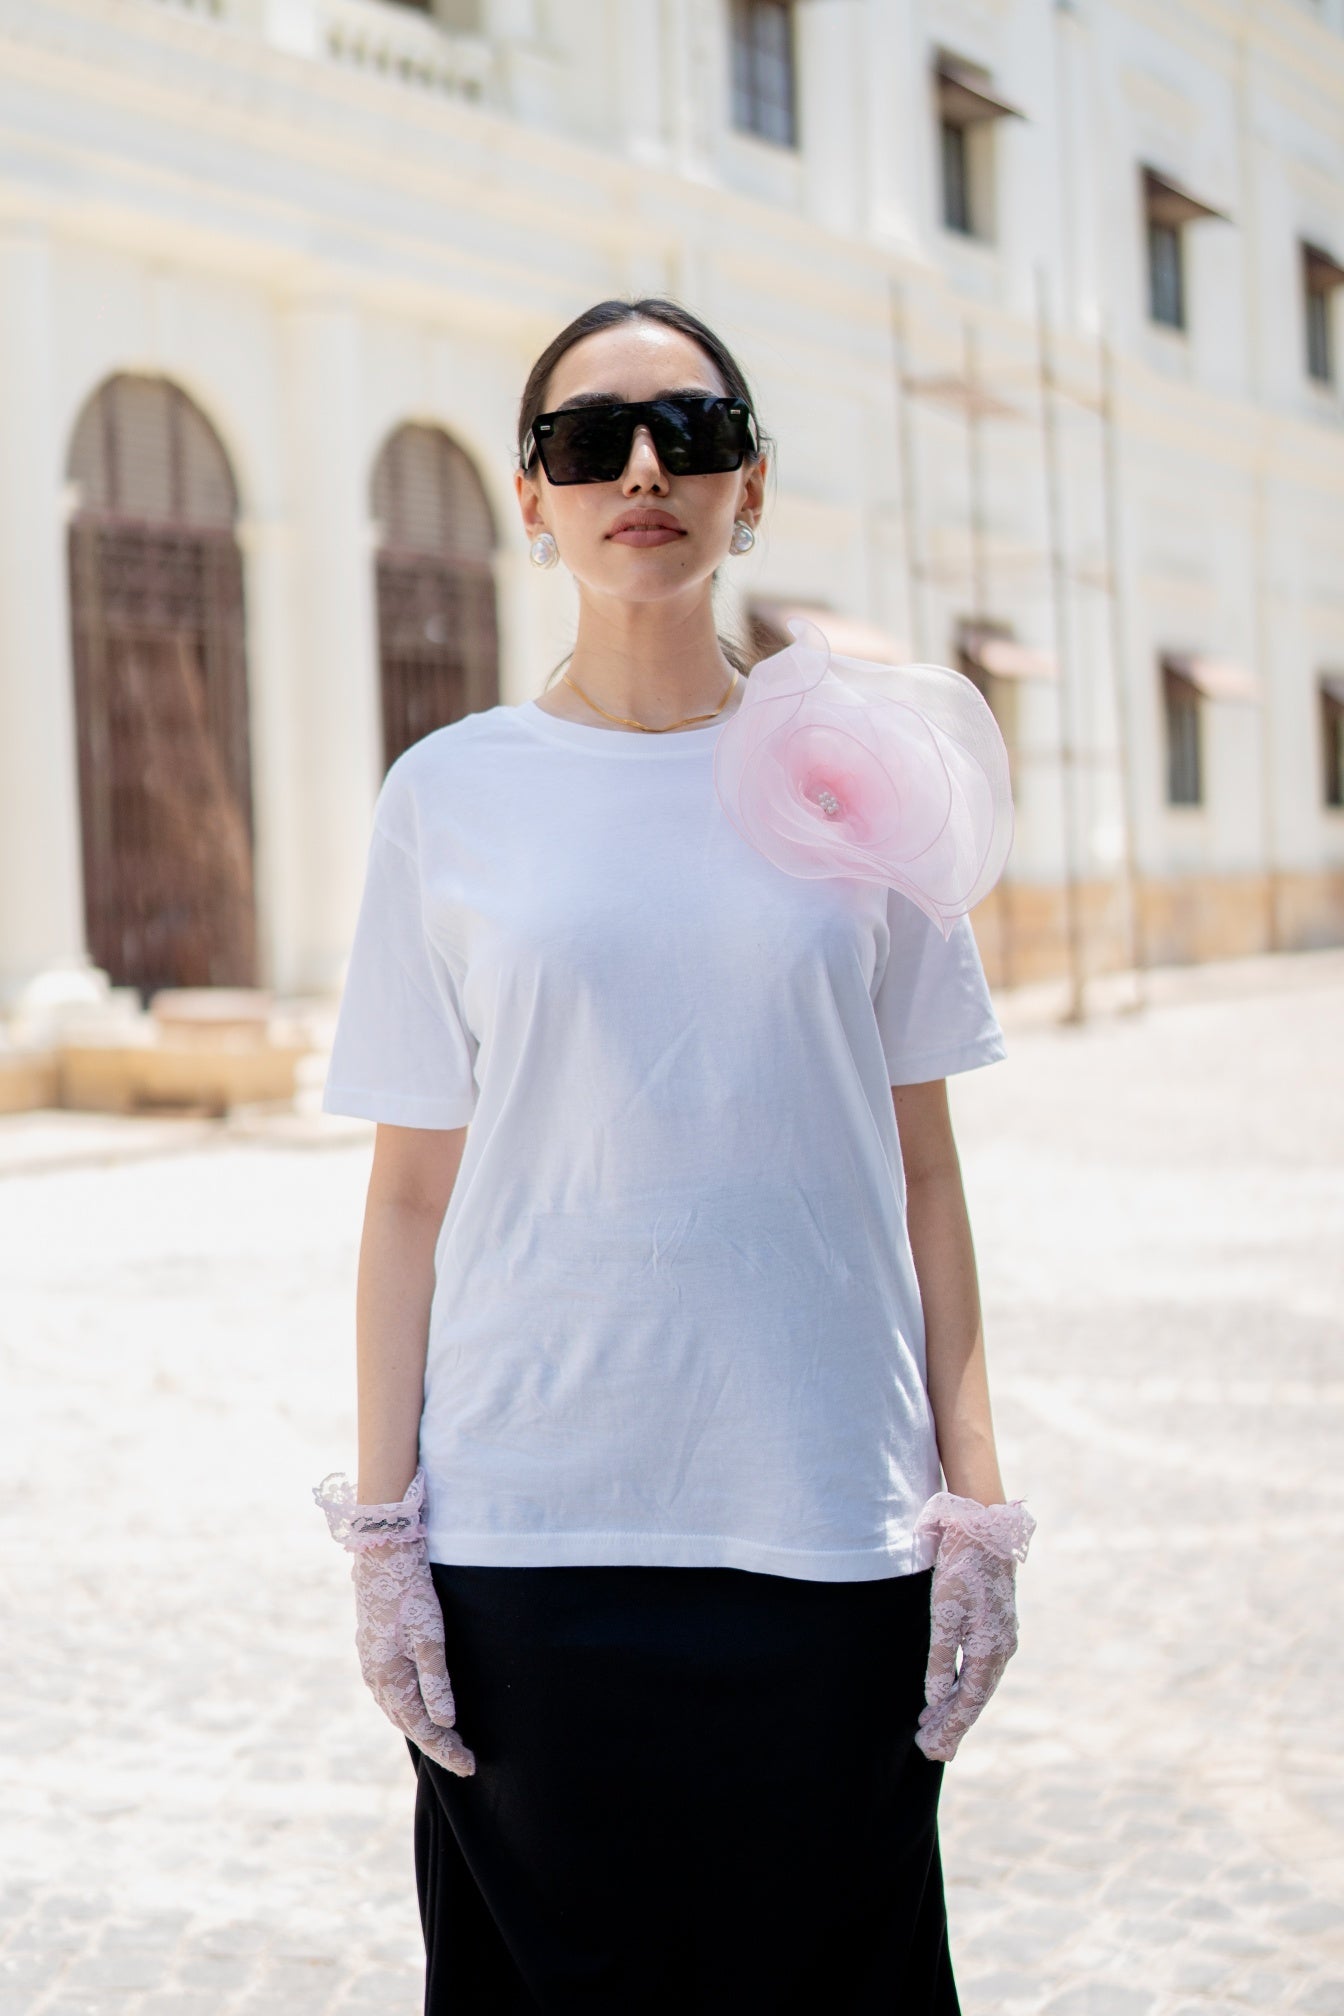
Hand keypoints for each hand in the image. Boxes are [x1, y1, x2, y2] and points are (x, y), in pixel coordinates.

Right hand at [313, 1467, 475, 1776]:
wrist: (383, 1554)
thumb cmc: (411, 1593)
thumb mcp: (430, 1636)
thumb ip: (436, 1681)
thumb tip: (446, 1722)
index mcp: (389, 1679)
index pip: (423, 1728)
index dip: (447, 1750)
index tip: (470, 1766)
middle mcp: (376, 1678)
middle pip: (408, 1724)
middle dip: (437, 1744)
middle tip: (465, 1760)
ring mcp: (371, 1665)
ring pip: (397, 1711)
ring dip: (421, 1729)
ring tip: (447, 1743)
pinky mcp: (372, 1651)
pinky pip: (390, 1694)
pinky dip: (407, 1710)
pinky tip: (418, 1709)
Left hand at [912, 1492, 1035, 1763]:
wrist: (984, 1529)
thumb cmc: (962, 1569)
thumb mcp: (945, 1612)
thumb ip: (942, 1657)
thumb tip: (936, 1697)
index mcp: (990, 1650)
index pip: (969, 1702)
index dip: (950, 1727)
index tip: (930, 1748)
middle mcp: (1001, 1650)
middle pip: (976, 1700)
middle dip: (953, 1727)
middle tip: (929, 1750)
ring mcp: (1001, 1639)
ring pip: (979, 1686)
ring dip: (957, 1710)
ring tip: (935, 1730)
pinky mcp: (995, 1627)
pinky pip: (980, 1670)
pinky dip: (964, 1688)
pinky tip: (949, 1694)